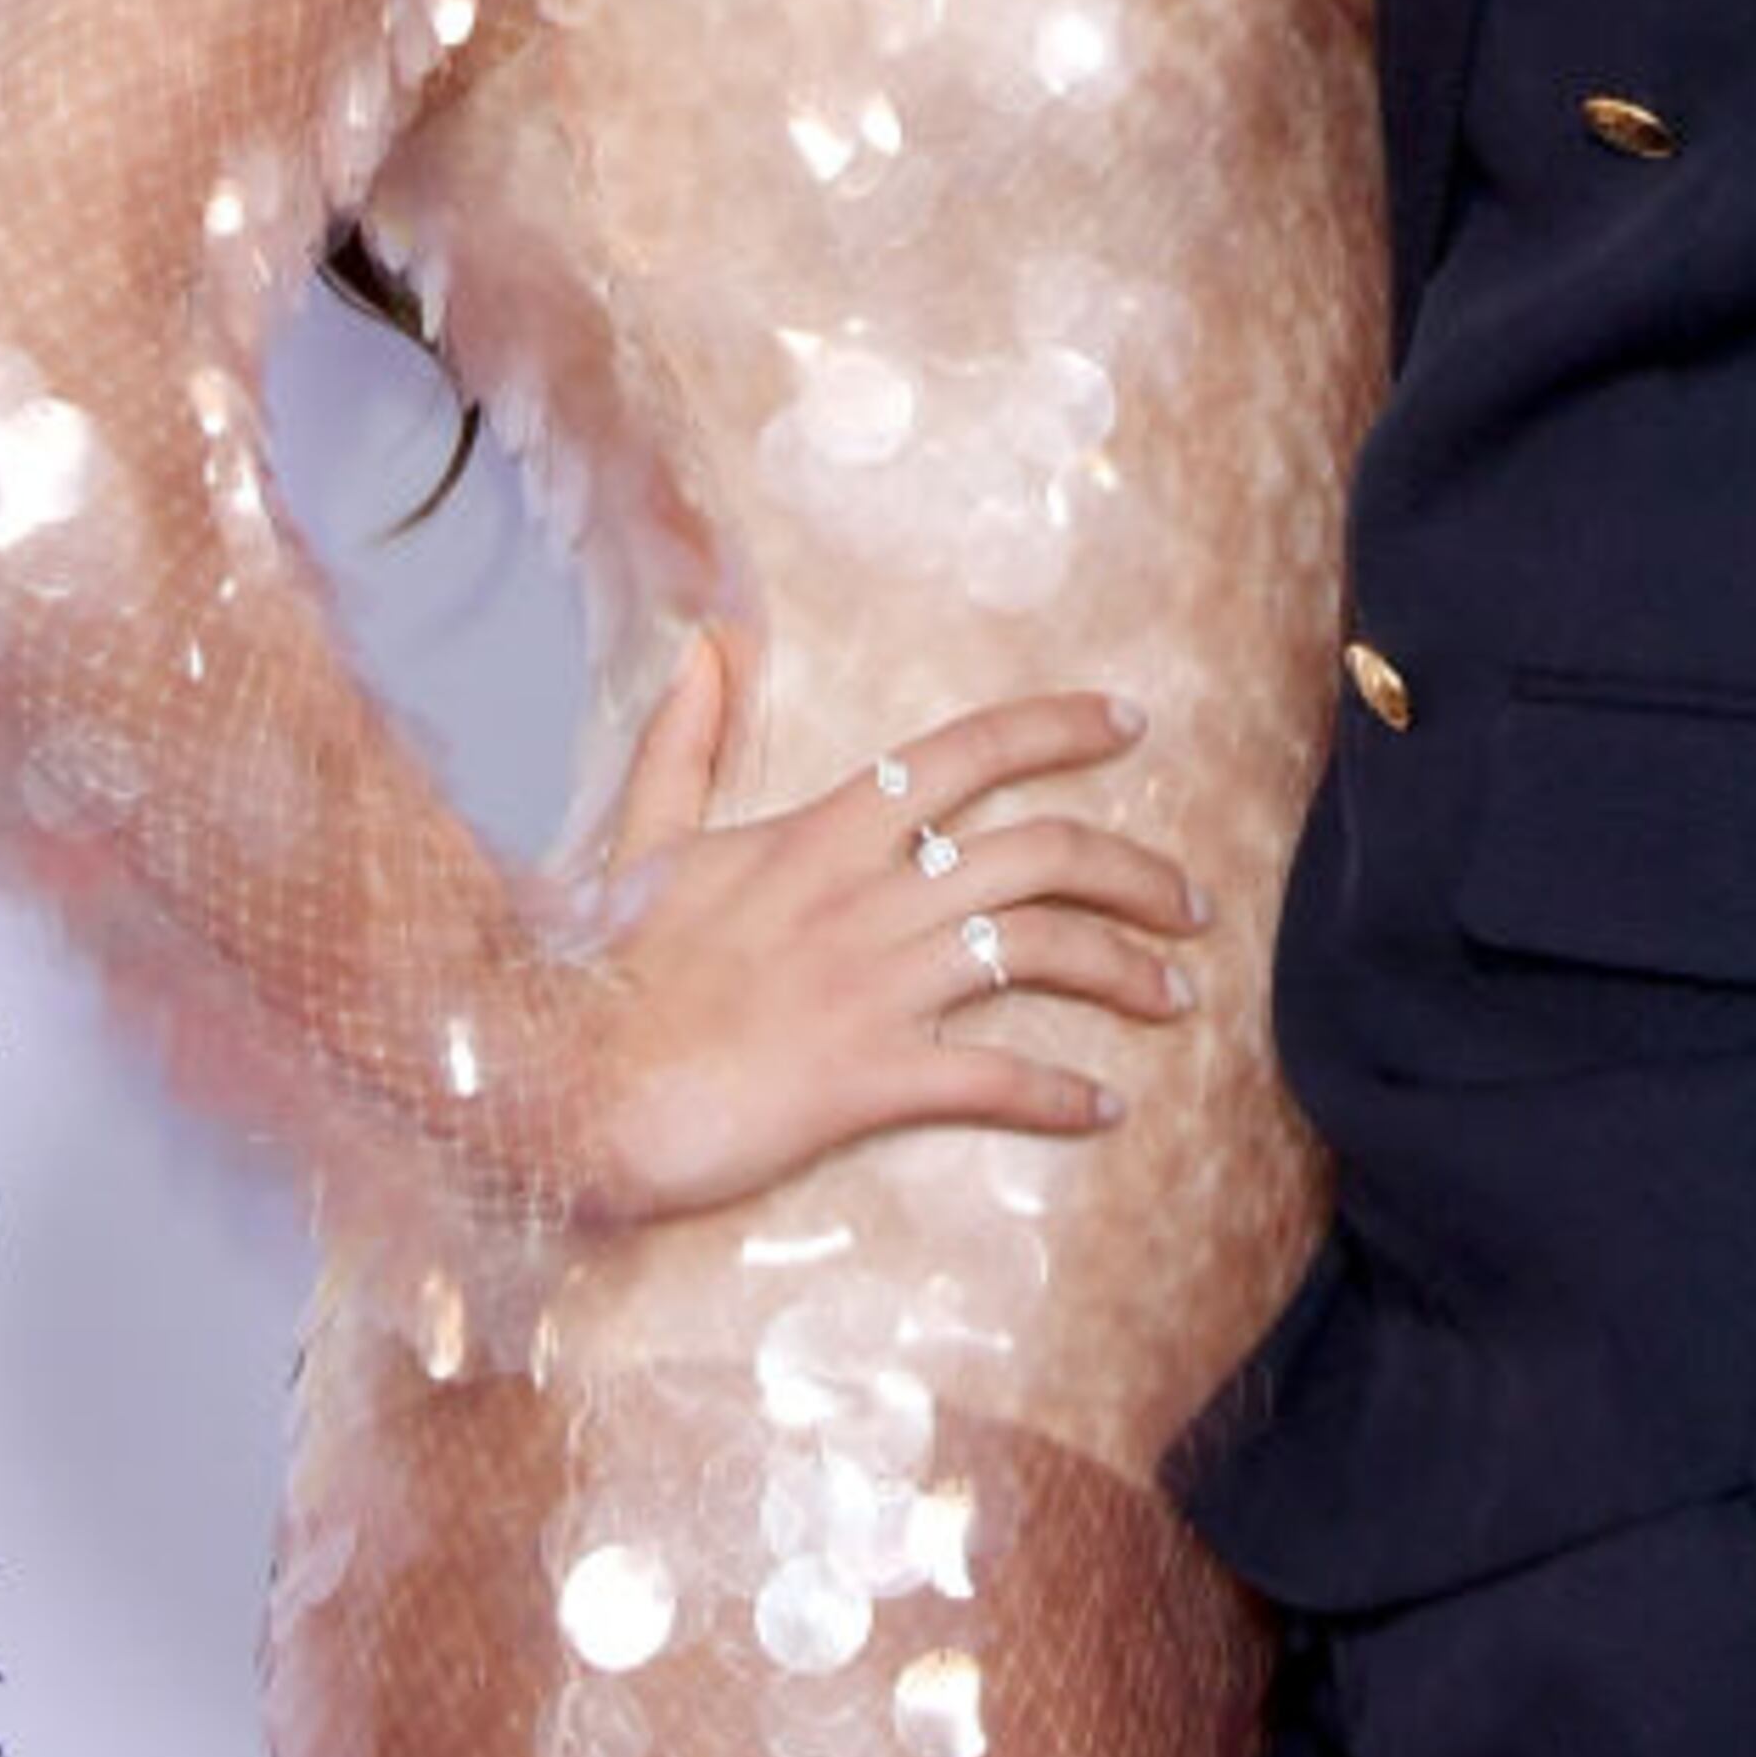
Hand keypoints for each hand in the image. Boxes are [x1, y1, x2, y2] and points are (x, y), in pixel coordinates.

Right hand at [571, 642, 1208, 1222]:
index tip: (1130, 724)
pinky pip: (989, 1078)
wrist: (563, 1079)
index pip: (967, 751)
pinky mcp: (862, 1078)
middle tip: (1192, 903)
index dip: (1058, 729)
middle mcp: (863, 895)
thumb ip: (686, 745)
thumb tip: (706, 648)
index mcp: (823, 831)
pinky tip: (1102, 1108)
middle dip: (1134, 870)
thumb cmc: (606, 968)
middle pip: (1037, 851)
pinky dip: (1058, 1093)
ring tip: (1174, 997)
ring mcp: (869, 986)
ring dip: (1123, 972)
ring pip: (1035, 952)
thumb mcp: (647, 838)